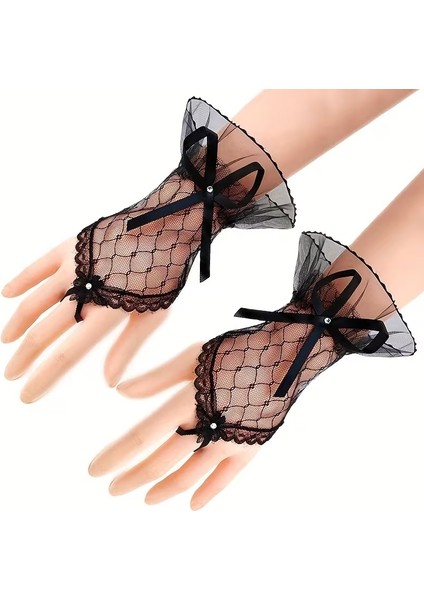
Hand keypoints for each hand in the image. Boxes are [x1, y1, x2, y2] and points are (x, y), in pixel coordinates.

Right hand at [2, 238, 166, 401]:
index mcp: (106, 313)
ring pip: (34, 301)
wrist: (166, 225)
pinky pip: (37, 266)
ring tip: (6, 341)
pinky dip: (21, 281)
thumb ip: (127, 347)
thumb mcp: (153, 315)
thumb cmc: (164, 274)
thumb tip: (109, 382)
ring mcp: (73, 266)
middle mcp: (83, 291)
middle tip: (11, 374)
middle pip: (43, 332)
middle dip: (24, 357)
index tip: (26, 394)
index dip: (43, 377)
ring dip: (17, 323)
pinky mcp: (71, 246)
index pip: (65, 354)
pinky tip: (7, 294)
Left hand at [88, 344, 258, 509]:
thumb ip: (157, 378)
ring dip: (164, 489)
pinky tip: (192, 505)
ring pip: (190, 476)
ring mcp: (230, 443)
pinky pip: (226, 479)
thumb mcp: (193, 357)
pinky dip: (207, 492)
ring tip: (145, 498)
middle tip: (112, 488)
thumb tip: (121, 393)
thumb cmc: (234, 350)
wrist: (287, 356)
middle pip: (161, 462)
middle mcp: (207, 428)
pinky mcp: (250, 447)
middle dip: (133, 477)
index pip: (143, 437)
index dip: (116, 456)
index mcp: (189, 402)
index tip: (94, 471)